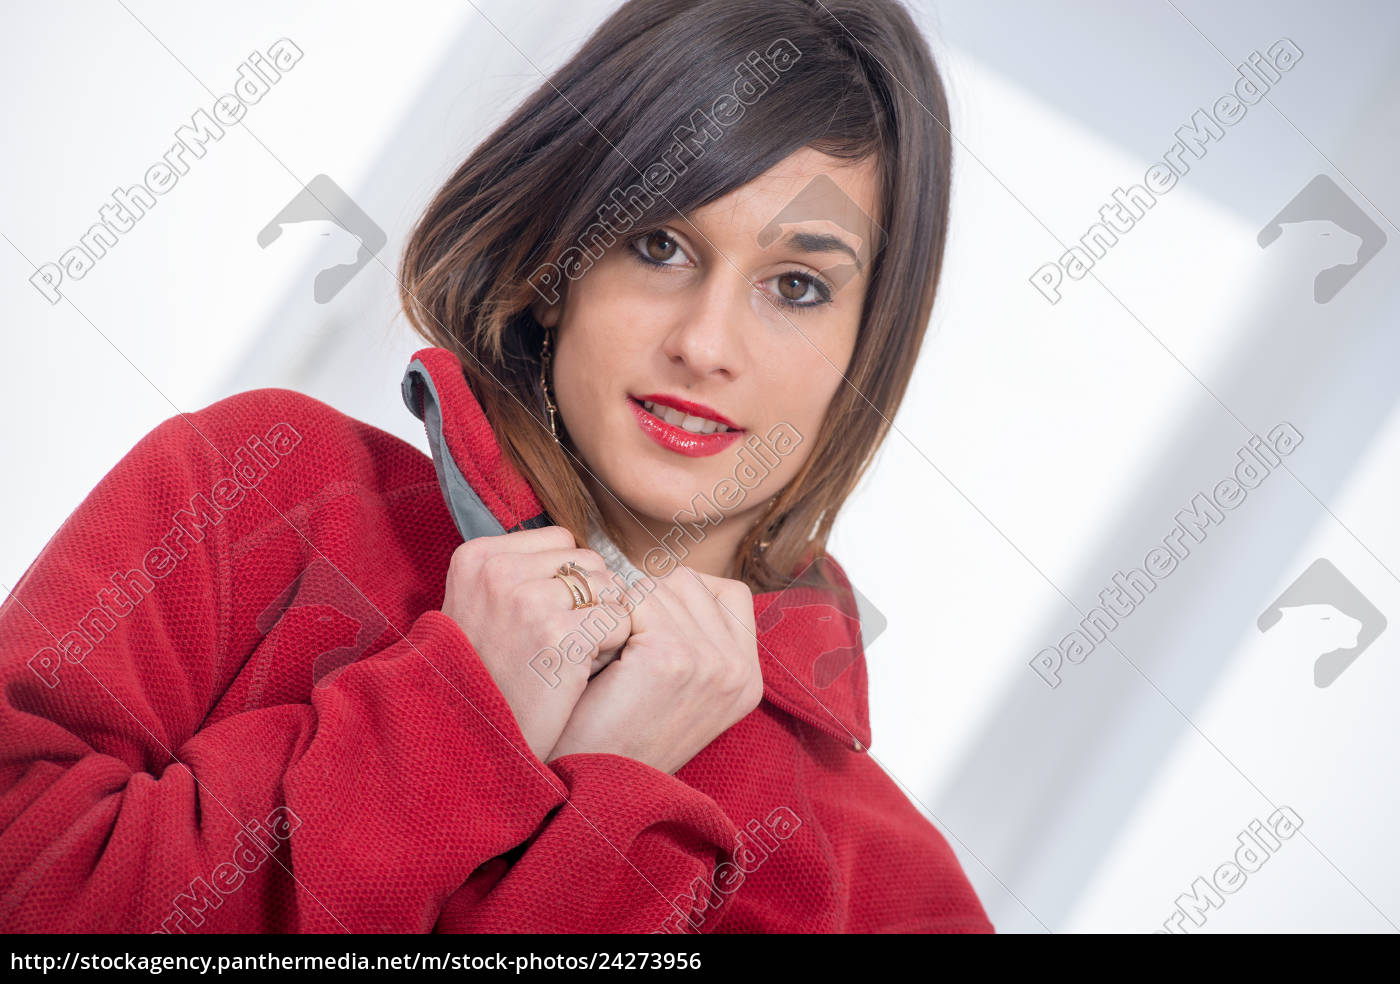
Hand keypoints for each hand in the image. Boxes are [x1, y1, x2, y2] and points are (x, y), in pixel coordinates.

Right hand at [439, 526, 630, 760]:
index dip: (566, 582)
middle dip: (589, 601)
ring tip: (569, 657)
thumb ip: (520, 572)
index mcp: (476, 556)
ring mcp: (529, 599)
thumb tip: (581, 554)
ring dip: (602, 623)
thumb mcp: (480, 607)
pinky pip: (619, 620)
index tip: (543, 619)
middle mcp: (499, 570)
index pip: (560, 540)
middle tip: (560, 643)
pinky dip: (611, 648)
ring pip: (610, 588)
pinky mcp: (561, 633)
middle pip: (589, 562)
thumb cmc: (485, 675)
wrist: (471, 739)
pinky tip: (580, 672)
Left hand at [544, 565, 761, 773]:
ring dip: (622, 610)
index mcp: (749, 678)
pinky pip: (629, 600)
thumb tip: (667, 576)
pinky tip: (597, 662)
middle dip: (644, 602)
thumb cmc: (619, 738)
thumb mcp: (680, 690)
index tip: (645, 630)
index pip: (726, 592)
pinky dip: (605, 620)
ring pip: (656, 586)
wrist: (588, 790)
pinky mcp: (672, 657)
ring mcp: (711, 662)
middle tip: (619, 651)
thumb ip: (695, 637)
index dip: (676, 599)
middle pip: (686, 582)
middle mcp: (739, 669)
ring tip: (609, 659)